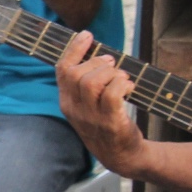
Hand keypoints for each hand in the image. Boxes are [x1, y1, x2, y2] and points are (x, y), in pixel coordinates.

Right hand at [57, 30, 147, 173]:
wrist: (121, 156)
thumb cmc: (107, 124)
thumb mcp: (88, 106)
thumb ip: (86, 84)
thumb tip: (98, 55)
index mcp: (67, 102)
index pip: (62, 70)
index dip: (74, 49)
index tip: (87, 35)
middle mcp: (75, 110)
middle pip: (76, 74)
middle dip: (96, 62)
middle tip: (111, 63)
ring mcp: (91, 118)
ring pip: (92, 82)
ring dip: (110, 73)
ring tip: (121, 78)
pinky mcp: (110, 123)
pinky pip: (111, 95)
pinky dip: (122, 84)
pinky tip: (128, 87)